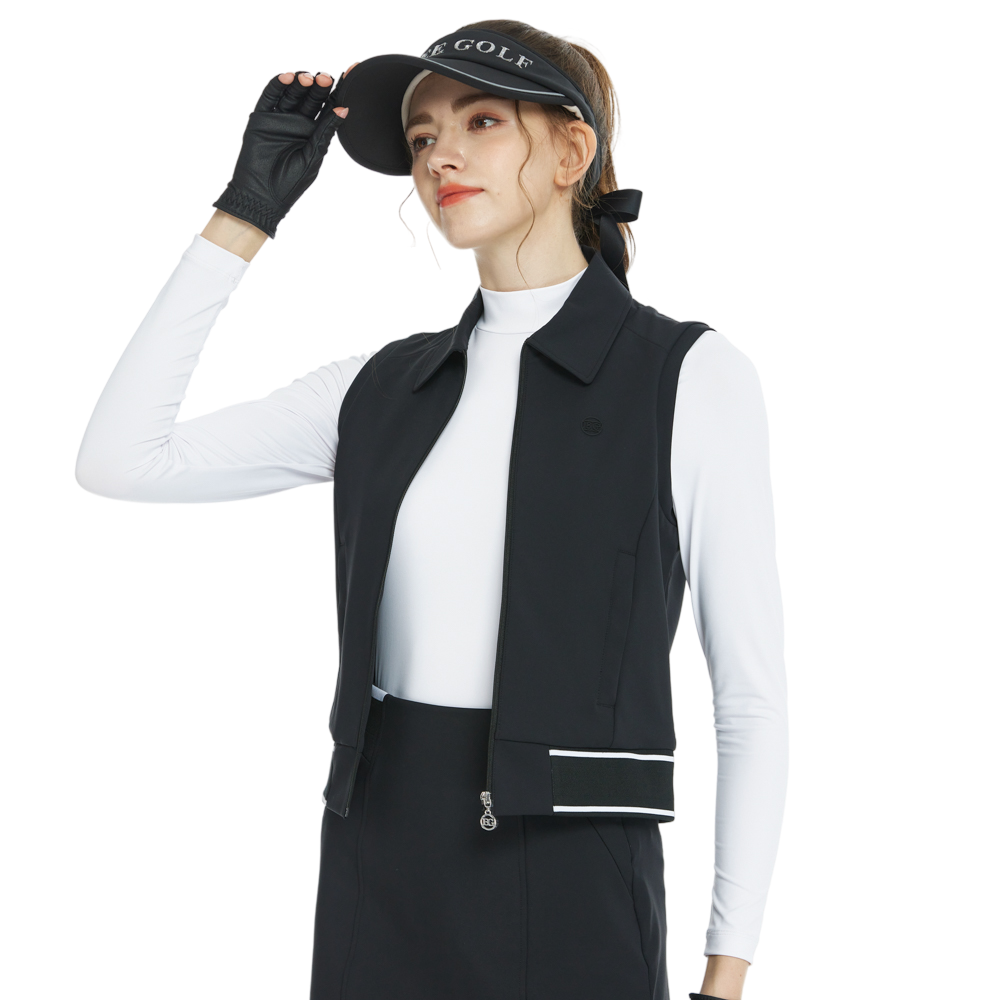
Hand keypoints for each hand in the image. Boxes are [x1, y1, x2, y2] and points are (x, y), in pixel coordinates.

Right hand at [209, 66, 356, 240]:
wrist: (262, 195)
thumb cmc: (291, 182)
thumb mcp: (313, 155)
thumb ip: (326, 131)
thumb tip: (345, 108)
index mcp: (314, 132)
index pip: (326, 108)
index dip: (335, 94)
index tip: (346, 80)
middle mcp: (298, 122)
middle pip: (310, 97)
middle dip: (318, 87)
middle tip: (326, 79)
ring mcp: (280, 118)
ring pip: (292, 93)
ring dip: (299, 82)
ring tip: (307, 78)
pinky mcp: (262, 117)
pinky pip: (270, 96)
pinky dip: (278, 84)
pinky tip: (287, 77)